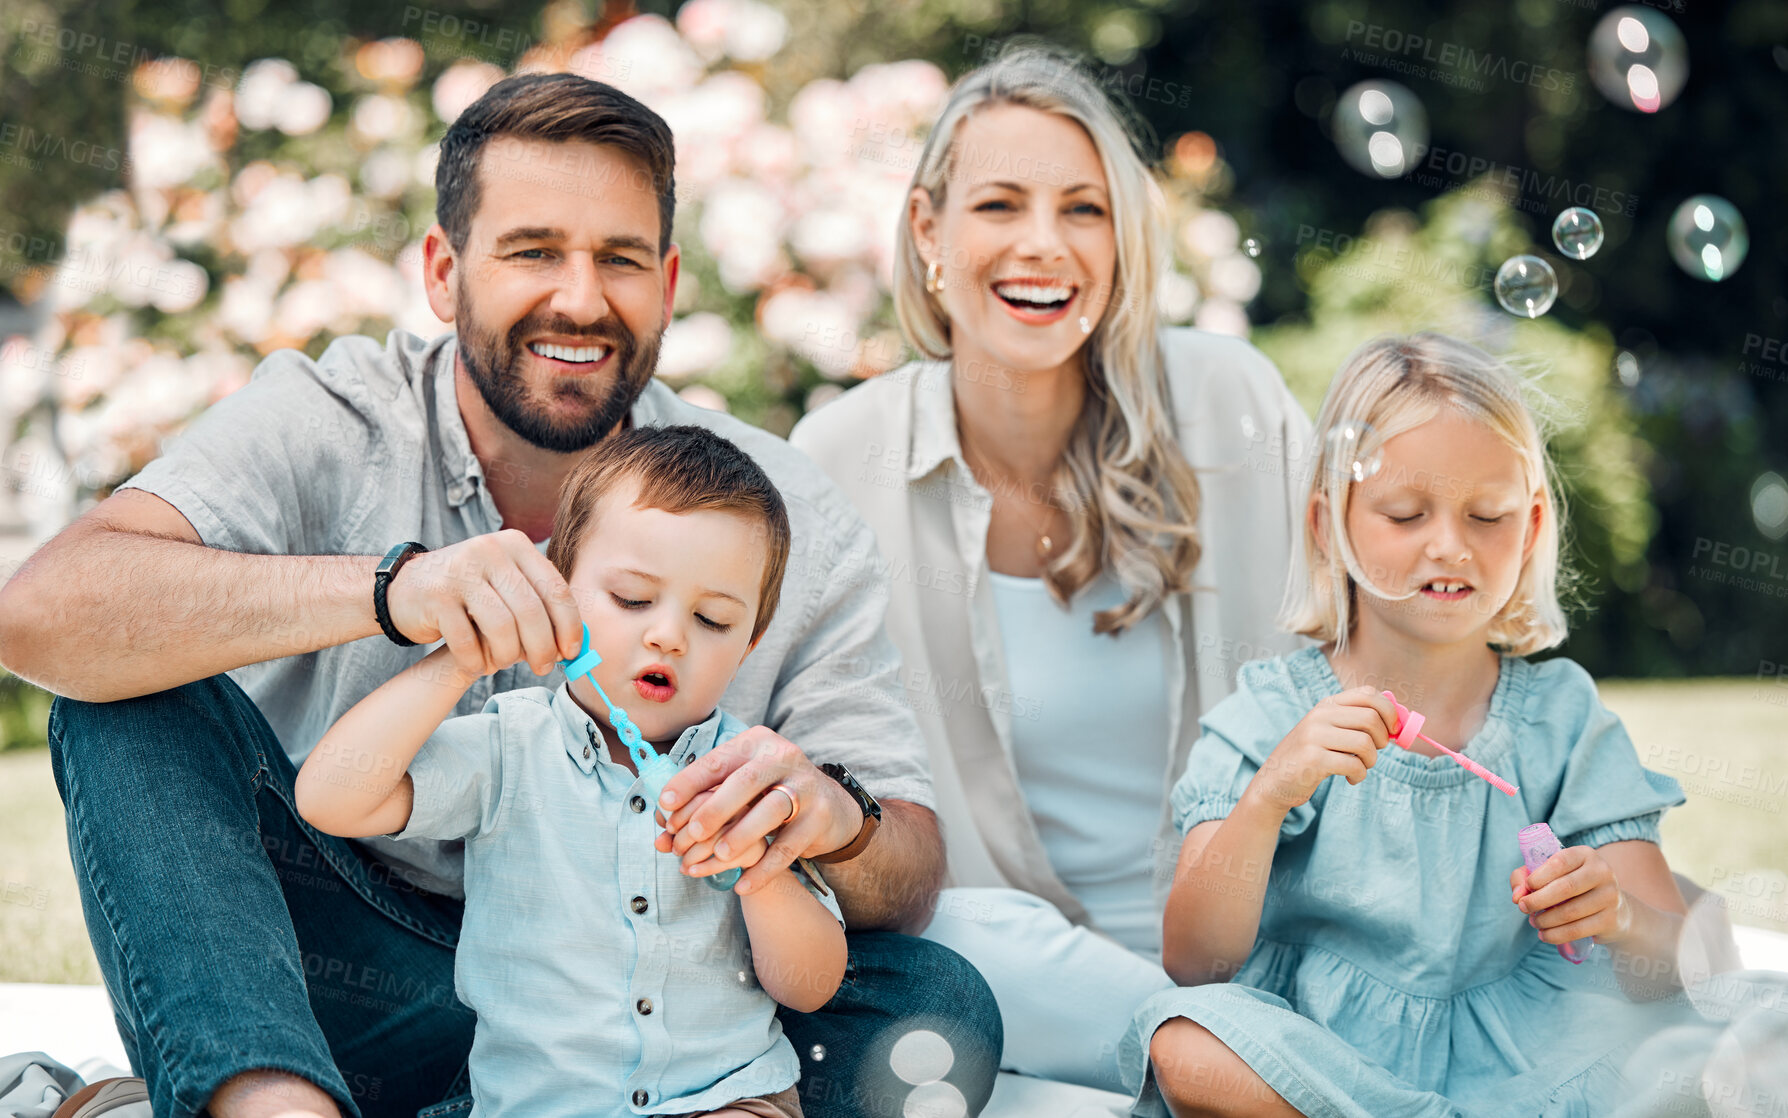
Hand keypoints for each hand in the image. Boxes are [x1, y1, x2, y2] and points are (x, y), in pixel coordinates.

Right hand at [384, 529, 583, 677]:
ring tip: (504, 664)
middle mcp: (490, 550)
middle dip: (542, 648)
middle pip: (532, 612)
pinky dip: (476, 661)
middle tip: (542, 668)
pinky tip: (477, 664)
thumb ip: (537, 602)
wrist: (405, 587)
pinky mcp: (436, 596)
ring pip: (502, 628)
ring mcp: (461, 571)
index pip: (556, 589)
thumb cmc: (468, 593)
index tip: (571, 652)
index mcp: (515, 545)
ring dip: (508, 656)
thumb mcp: (505, 584)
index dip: (569, 626)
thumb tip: (573, 645)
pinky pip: (467, 641)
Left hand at [651, 726, 860, 893]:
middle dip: (717, 807)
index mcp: (757, 743)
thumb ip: (706, 794)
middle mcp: (783, 757)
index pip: (719, 760)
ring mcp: (806, 786)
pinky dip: (765, 868)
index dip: (690, 781)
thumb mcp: (742, 781)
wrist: (829, 805)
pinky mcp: (820, 817)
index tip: (665, 803)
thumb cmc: (769, 791)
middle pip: (747, 780)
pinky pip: (790, 845)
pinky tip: (743, 884)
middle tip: (694, 832)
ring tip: (720, 855)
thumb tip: (661, 820)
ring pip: (772, 809)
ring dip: (743, 834)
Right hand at [1249, 686, 1395, 812]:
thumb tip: (1398, 720)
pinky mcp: (1313, 760)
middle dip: (1382, 740)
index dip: (1389, 711)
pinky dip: (1359, 775)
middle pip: (1371, 718)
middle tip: (1374, 752)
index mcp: (1326, 705)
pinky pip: (1354, 766)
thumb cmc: (1311, 757)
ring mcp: (1314, 736)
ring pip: (1365, 744)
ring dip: (1371, 761)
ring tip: (1361, 767)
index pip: (1368, 694)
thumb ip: (1356, 722)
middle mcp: (1319, 715)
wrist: (1275, 781)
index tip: (1392, 730)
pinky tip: (1351, 779)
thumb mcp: (1329, 731)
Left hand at [1511, 845, 1633, 945]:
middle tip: (1523, 908)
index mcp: (1585, 855)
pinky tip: (1544, 935)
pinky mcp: (1611, 919)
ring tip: (1534, 922)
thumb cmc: (1571, 887)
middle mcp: (1602, 872)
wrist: (1612, 909)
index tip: (1526, 888)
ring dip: (1545, 920)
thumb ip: (1523, 877)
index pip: (1559, 862)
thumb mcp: (1547, 874)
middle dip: (1537, 900)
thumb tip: (1516, 896)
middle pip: (1565, 887)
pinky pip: (1578, 930)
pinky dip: (1556, 935)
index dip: (1538, 876)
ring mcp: (1610, 896)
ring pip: (1570, 912)